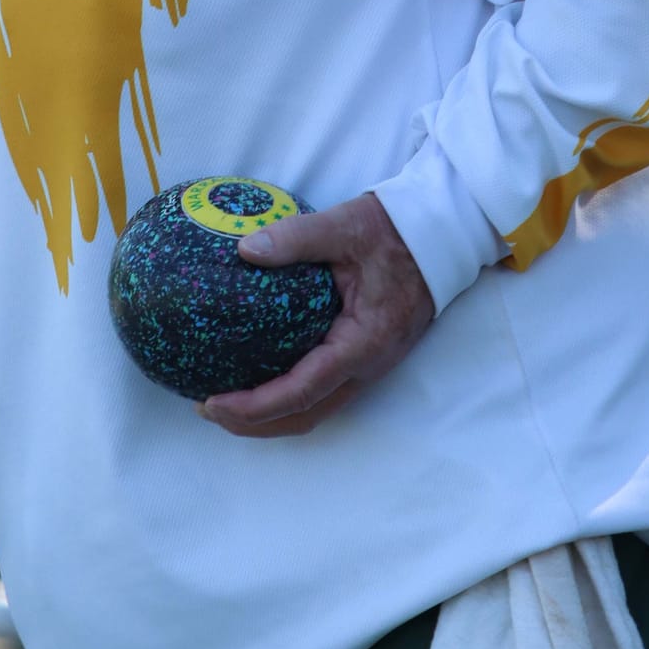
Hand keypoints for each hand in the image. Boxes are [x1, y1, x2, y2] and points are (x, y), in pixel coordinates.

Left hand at [199, 193, 435, 437]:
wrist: (440, 235)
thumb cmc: (394, 231)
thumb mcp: (344, 226)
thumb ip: (295, 237)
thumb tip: (244, 250)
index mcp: (362, 342)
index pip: (301, 391)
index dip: (254, 406)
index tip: (213, 403)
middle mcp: (367, 365)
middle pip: (305, 416)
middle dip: (254, 423)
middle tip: (207, 408)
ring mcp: (369, 365)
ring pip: (315, 410)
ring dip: (269, 416)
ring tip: (225, 403)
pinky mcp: (364, 356)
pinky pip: (322, 391)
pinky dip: (287, 397)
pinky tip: (259, 378)